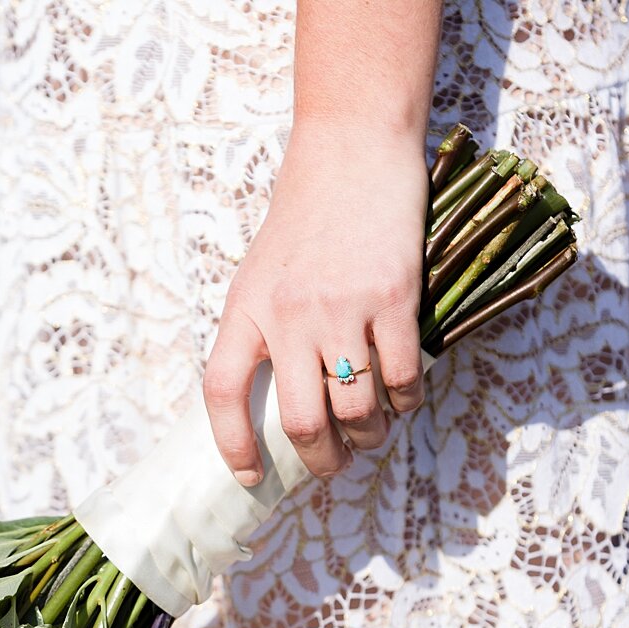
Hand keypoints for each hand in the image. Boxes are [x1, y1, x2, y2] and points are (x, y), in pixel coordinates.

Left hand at [201, 123, 428, 481]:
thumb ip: (263, 329)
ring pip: (356, 407)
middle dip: (319, 460)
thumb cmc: (306, 214)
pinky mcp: (394, 298)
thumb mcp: (261, 271)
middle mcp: (289, 314)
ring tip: (370, 437)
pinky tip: (402, 402)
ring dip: (368, 437)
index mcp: (245, 308)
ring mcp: (343, 307)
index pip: (224, 391)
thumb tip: (277, 399)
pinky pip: (402, 377)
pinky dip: (404, 402)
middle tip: (331, 467)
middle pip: (300, 419)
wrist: (352, 150)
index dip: (232, 444)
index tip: (247, 476)